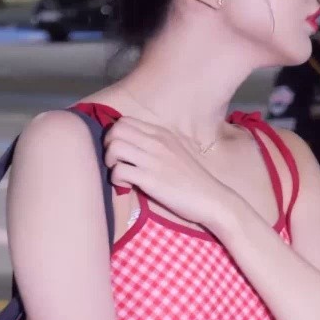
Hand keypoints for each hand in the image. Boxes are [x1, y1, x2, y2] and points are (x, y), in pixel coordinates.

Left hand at [103, 116, 228, 228]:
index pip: (125, 121)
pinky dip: (116, 180)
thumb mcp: (175, 151)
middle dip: (108, 146)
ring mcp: (152, 160)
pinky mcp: (150, 179)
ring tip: (120, 174)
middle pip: (115, 130)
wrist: (211, 199)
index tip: (120, 152)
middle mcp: (156, 142)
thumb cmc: (192, 179)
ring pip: (114, 147)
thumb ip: (156, 144)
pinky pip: (118, 171)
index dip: (115, 135)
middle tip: (116, 162)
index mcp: (161, 133)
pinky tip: (127, 187)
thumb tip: (132, 145)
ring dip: (110, 162)